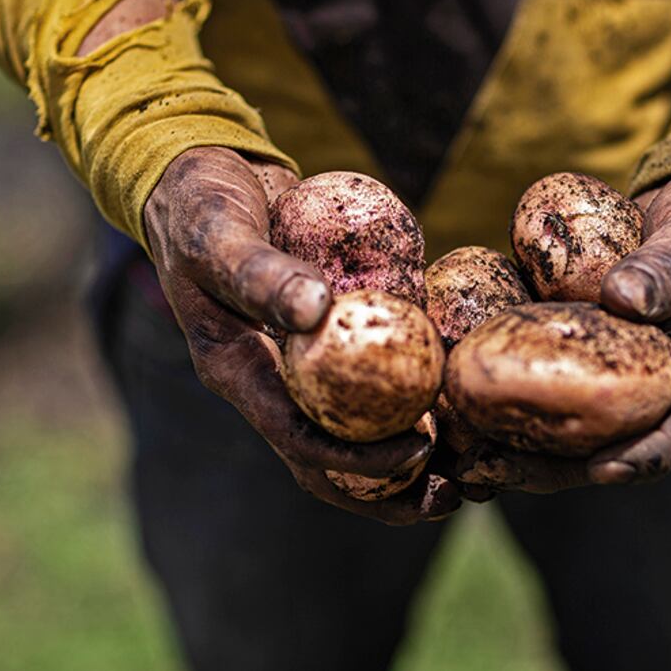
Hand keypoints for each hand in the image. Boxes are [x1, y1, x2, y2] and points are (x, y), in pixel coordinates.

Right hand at [144, 146, 461, 523]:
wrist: (202, 176)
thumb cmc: (199, 203)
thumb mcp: (217, 233)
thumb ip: (258, 271)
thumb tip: (316, 309)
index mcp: (238, 373)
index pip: (299, 440)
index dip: (358, 459)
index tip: (420, 451)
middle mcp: (271, 383)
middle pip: (332, 463)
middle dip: (392, 493)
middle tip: (457, 495)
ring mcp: (300, 367)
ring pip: (357, 433)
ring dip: (412, 464)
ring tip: (472, 471)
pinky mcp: (329, 342)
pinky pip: (373, 383)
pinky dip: (415, 399)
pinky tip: (464, 398)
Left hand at [453, 165, 670, 490]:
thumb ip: (668, 266)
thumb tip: (621, 299)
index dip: (650, 454)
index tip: (605, 470)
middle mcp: (666, 386)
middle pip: (616, 444)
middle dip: (556, 469)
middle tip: (497, 472)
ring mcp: (622, 376)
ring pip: (575, 429)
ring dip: (520, 450)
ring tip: (463, 459)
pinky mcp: (586, 357)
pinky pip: (550, 386)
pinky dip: (507, 400)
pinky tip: (457, 406)